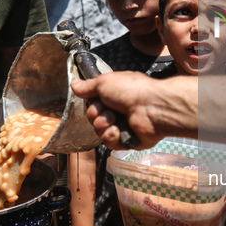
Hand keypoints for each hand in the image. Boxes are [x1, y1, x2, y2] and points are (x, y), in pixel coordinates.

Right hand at [70, 72, 197, 149]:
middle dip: (96, 115)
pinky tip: (117, 131)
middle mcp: (118, 110)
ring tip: (114, 120)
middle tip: (107, 110)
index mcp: (114, 95)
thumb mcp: (104, 82)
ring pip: (99, 131)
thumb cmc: (130, 90)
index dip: (91, 104)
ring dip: (103, 125)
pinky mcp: (127, 140)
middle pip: (94, 118)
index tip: (96, 100)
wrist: (152, 107)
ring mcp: (123, 126)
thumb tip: (74, 84)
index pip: (93, 104)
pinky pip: (110, 143)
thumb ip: (88, 86)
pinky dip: (111, 137)